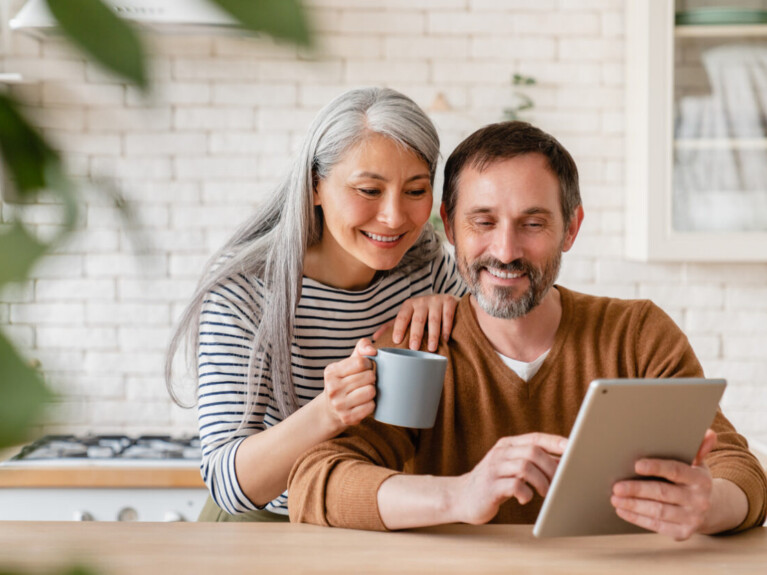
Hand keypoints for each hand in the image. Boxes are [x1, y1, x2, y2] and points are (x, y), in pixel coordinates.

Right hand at [321, 339, 376, 430]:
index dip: (368, 364)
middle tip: (365, 382)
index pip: (362, 361)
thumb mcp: (348, 363)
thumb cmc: (345, 381)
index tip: (365, 368)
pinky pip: (371, 407)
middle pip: (369, 377)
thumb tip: (373, 350)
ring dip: (372, 391)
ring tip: (365, 392)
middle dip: (371, 378)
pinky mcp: (347, 418)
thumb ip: (362, 348)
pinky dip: (371, 404)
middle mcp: (332, 388)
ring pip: (371, 391)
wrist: (331, 409)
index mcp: (331, 372)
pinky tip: (363, 403)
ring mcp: (339, 405)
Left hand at [372, 294, 459, 351]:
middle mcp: (422, 301)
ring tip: (431, 348)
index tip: (396, 340)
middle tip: (414, 348)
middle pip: (418, 319)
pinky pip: (448, 316)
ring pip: (434, 319)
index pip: (402, 317)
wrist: (446, 301)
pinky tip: (445, 339)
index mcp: (409, 305)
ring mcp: (436, 300)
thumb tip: (374, 338)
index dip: (398, 328)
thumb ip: (392, 326)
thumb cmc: (423, 313)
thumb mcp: (407, 317)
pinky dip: (446, 328)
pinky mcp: (450, 302)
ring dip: (433, 334)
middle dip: (416, 334)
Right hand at [452, 433, 567, 524]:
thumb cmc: (494, 482)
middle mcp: (500, 453)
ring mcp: (494, 469)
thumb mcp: (511, 467)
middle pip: (533, 452)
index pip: (535, 438)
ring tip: (545, 493)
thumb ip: (532, 462)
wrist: (462, 496)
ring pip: (525, 467)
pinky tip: (525, 499)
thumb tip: (563, 463)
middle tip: (559, 482)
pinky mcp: (490, 487)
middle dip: (551, 467)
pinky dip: (526, 493)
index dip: (555, 442)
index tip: (573, 447)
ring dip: (541, 482)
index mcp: (507, 445)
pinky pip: (514, 486)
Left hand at [611, 429, 716, 540]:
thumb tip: (708, 432)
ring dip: (634, 505)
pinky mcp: (683, 532)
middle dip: (637, 490)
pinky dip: (637, 518)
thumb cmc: (694, 481)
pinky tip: (623, 510)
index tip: (636, 465)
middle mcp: (699, 500)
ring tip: (615, 499)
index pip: (676, 471)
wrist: (711, 509)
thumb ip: (698, 448)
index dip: (656, 467)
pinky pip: (657, 525)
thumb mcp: (699, 464)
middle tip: (617, 487)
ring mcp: (692, 518)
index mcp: (701, 479)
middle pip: (663, 493)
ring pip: (658, 511)